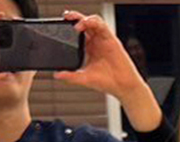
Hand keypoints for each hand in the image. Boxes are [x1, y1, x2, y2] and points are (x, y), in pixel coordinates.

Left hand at [57, 11, 159, 129]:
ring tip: (75, 24)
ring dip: (83, 19)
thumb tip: (56, 75)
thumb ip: (70, 76)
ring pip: (93, 21)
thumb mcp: (85, 78)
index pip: (78, 32)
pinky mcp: (111, 39)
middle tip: (66, 17)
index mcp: (90, 48)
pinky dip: (93, 22)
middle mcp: (96, 42)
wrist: (123, 86)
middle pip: (85, 23)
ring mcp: (104, 40)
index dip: (70, 26)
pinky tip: (85, 25)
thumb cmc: (107, 82)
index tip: (61, 25)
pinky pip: (102, 25)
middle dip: (75, 17)